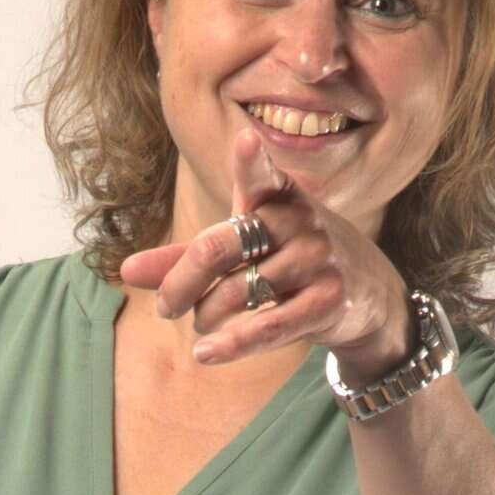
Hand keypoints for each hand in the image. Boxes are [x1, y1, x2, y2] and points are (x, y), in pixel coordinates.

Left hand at [118, 125, 413, 383]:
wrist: (369, 297)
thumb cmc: (292, 261)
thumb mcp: (245, 250)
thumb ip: (185, 258)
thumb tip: (125, 271)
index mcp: (279, 197)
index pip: (262, 176)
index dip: (251, 162)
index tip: (244, 141)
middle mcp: (301, 221)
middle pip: (222, 246)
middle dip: (182, 281)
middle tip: (164, 307)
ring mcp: (319, 259)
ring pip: (241, 290)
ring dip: (208, 314)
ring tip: (200, 324)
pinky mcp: (330, 300)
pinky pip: (271, 325)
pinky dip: (233, 344)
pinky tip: (205, 353)